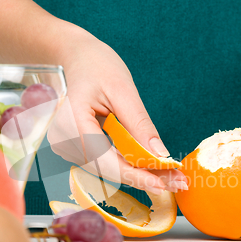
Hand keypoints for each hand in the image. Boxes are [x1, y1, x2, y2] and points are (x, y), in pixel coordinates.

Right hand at [47, 28, 186, 193]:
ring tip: (170, 175)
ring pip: (107, 169)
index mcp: (72, 122)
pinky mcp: (72, 146)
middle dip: (144, 177)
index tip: (164, 184)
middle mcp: (63, 139)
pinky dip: (126, 163)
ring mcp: (65, 145)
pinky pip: (103, 161)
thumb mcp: (122, 89)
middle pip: (108, 169)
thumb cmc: (94, 64)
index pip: (106, 160)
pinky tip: (149, 166)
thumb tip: (160, 154)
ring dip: (138, 172)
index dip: (136, 176)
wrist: (71, 56)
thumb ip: (139, 124)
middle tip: (178, 181)